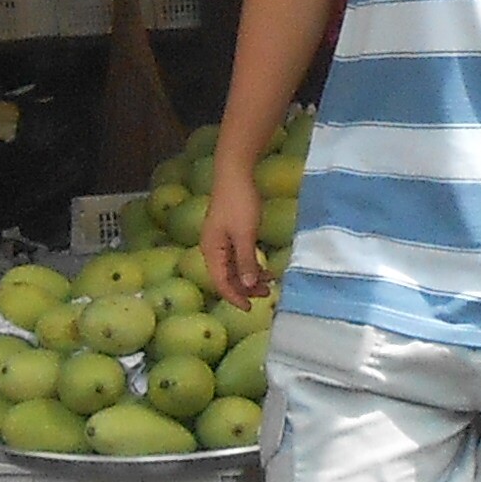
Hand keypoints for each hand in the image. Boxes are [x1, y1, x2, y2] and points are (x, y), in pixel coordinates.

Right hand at [197, 176, 266, 307]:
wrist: (235, 173)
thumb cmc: (239, 203)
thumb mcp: (245, 235)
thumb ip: (246, 261)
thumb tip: (247, 287)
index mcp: (211, 250)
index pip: (220, 282)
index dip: (234, 297)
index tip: (249, 308)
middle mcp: (213, 248)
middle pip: (226, 277)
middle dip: (245, 289)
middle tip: (265, 295)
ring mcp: (221, 241)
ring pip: (234, 268)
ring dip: (249, 277)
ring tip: (269, 283)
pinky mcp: (230, 234)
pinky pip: (238, 257)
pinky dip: (250, 265)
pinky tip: (264, 269)